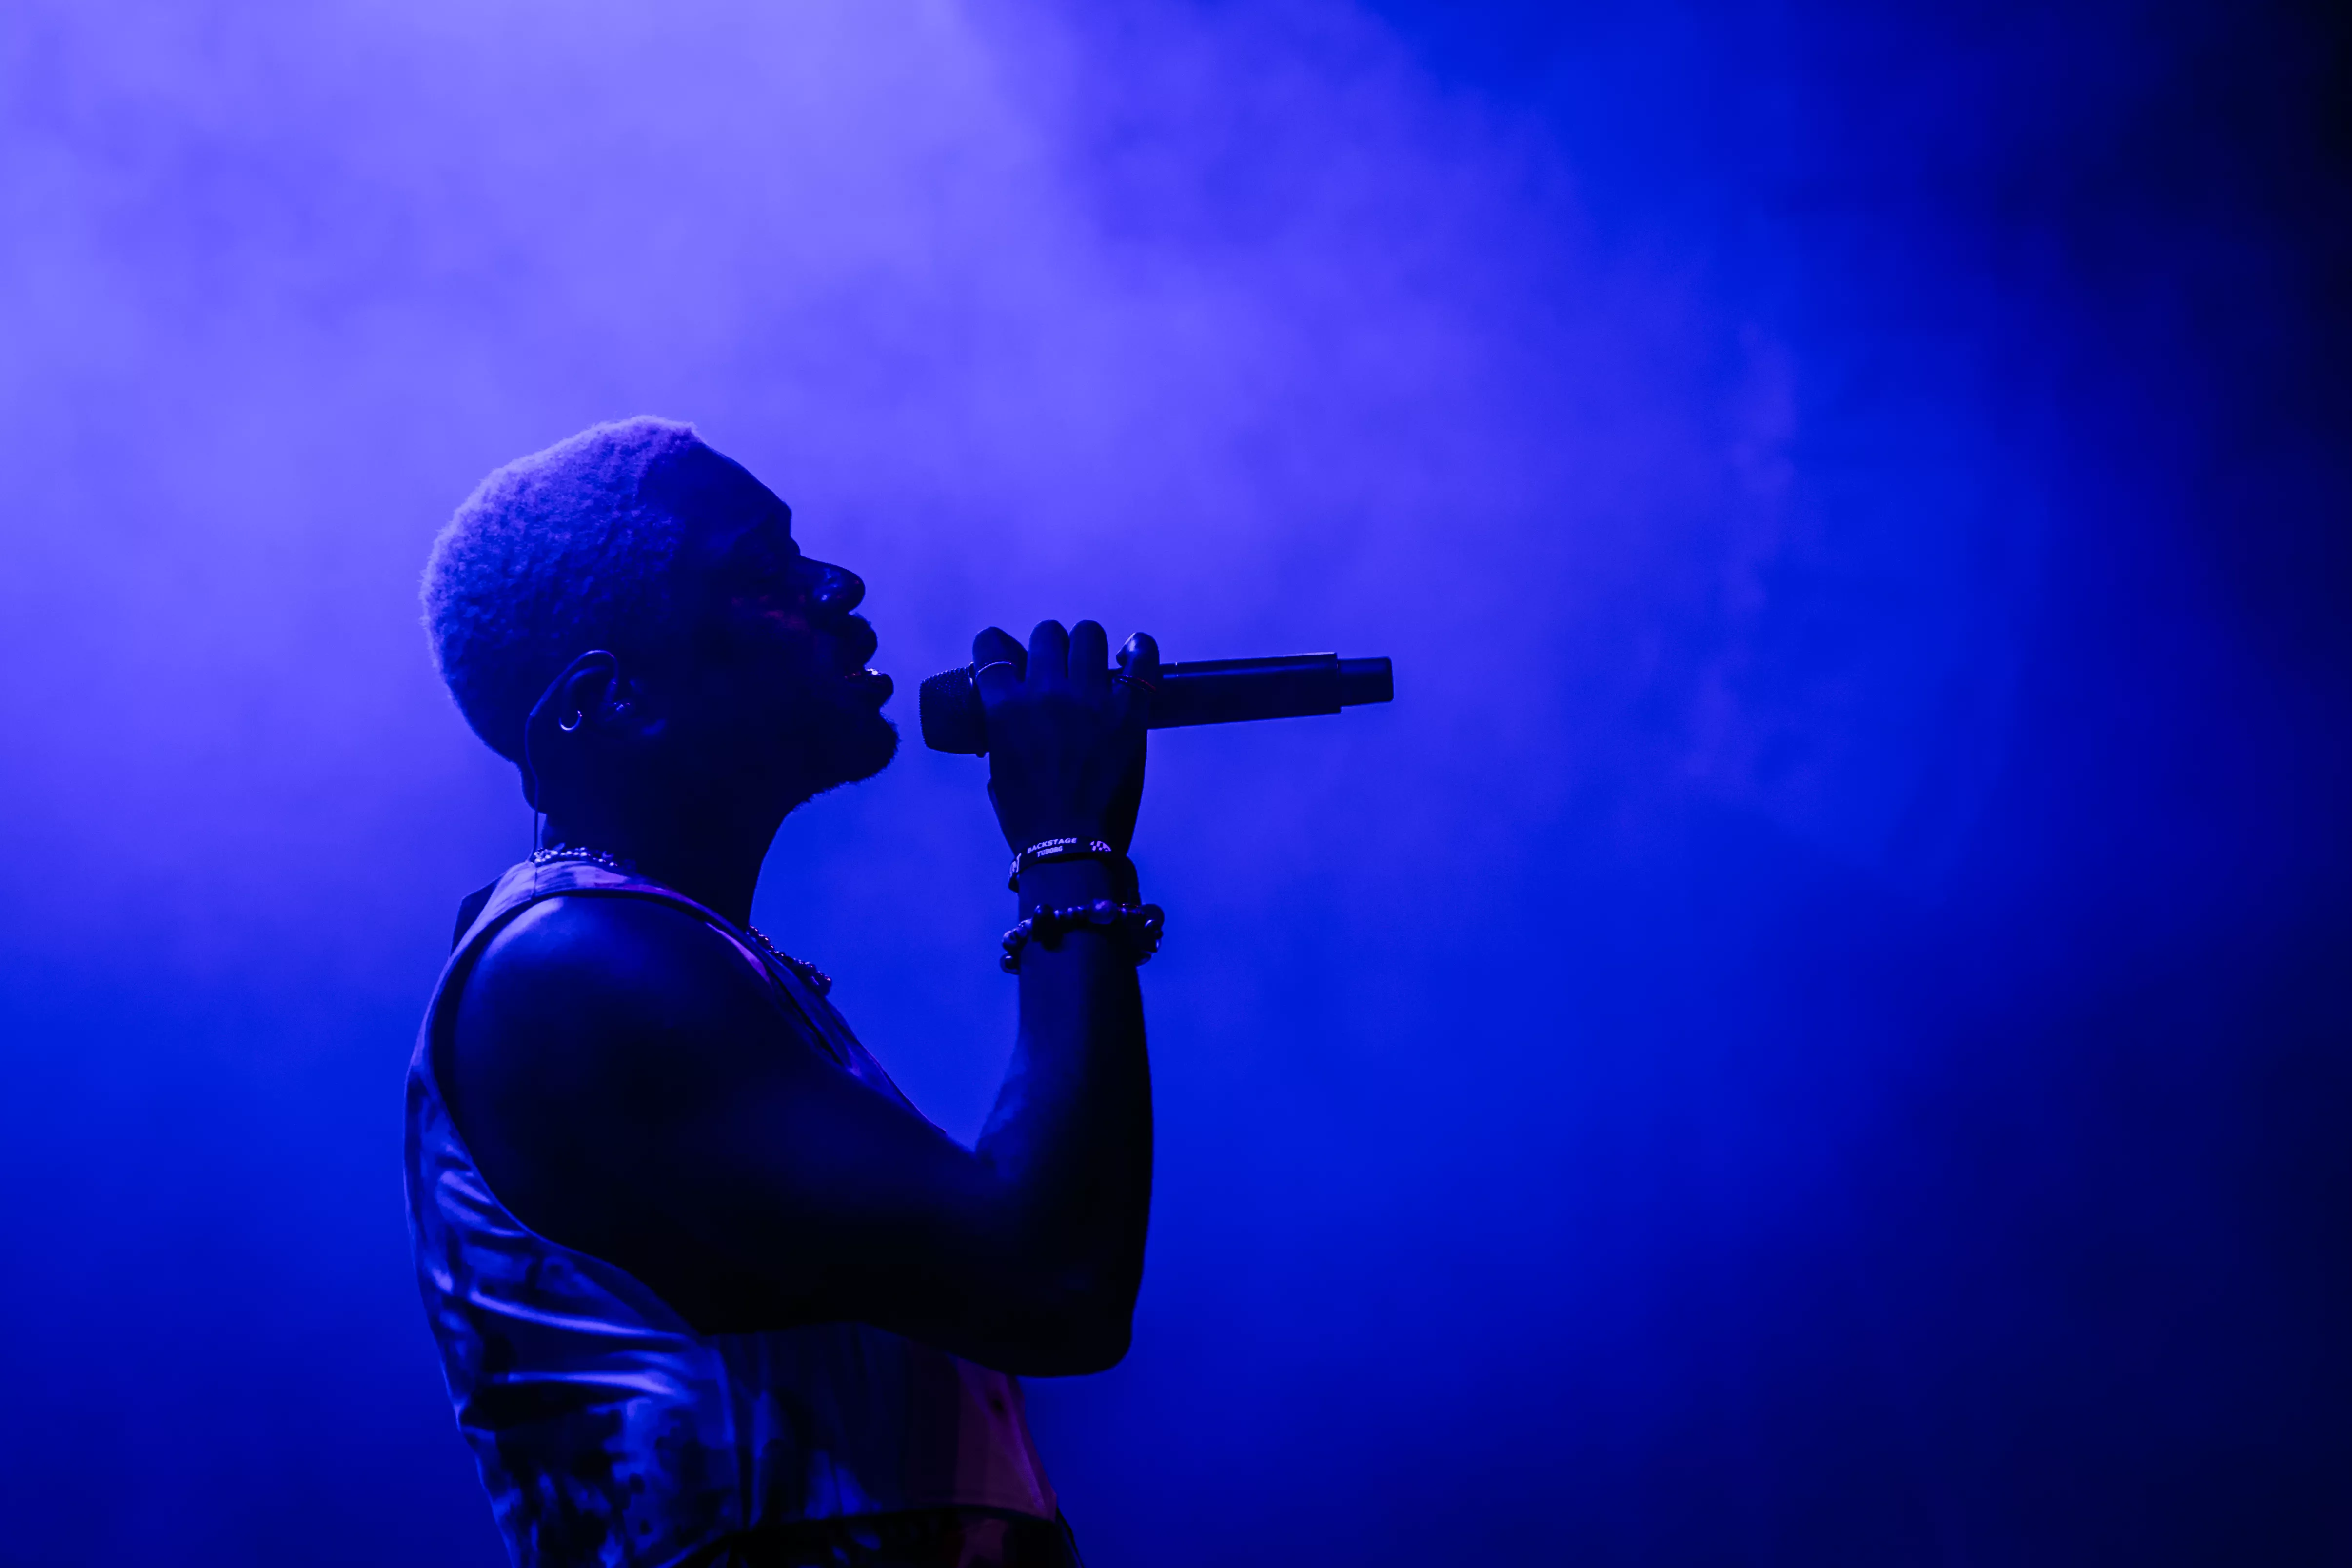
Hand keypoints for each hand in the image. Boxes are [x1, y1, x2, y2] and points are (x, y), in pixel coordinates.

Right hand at [974, 621, 1155, 852]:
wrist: (1070, 848)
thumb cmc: (1028, 819)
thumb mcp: (999, 770)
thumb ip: (1003, 737)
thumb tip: (1012, 723)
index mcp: (1005, 707)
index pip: (993, 648)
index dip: (997, 645)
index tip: (1009, 656)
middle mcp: (1045, 692)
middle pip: (1047, 634)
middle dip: (1050, 646)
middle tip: (1059, 668)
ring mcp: (1089, 699)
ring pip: (1088, 634)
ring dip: (1087, 644)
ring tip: (1092, 662)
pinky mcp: (1128, 713)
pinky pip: (1140, 662)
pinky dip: (1139, 650)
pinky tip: (1134, 652)